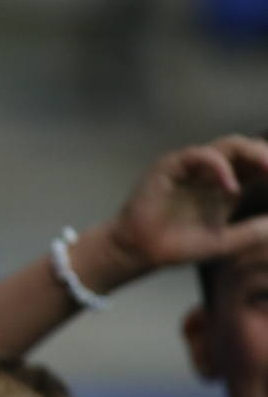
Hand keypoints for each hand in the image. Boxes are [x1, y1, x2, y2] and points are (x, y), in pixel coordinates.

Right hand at [108, 134, 267, 273]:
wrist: (141, 251)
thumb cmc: (178, 246)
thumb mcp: (225, 242)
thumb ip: (252, 233)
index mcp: (227, 185)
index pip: (259, 165)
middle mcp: (212, 172)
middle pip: (248, 150)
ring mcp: (191, 166)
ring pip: (228, 145)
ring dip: (253, 153)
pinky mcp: (170, 166)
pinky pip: (199, 155)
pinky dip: (218, 166)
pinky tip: (230, 186)